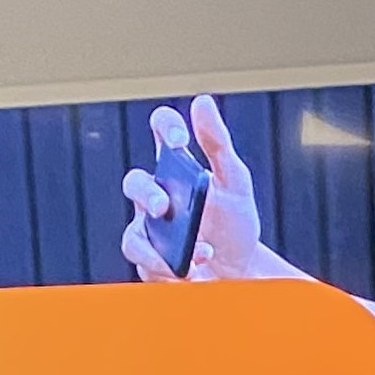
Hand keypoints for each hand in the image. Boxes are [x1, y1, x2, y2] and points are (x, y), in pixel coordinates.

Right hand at [119, 93, 272, 282]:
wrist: (241, 272)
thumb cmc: (234, 223)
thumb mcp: (235, 182)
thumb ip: (218, 144)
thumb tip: (202, 102)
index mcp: (176, 167)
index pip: (163, 131)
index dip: (166, 127)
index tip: (181, 140)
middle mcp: (156, 196)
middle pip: (135, 184)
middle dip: (147, 195)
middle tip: (164, 207)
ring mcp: (149, 232)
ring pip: (133, 236)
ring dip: (158, 248)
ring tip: (197, 255)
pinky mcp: (150, 264)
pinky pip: (146, 267)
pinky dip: (171, 271)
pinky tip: (194, 272)